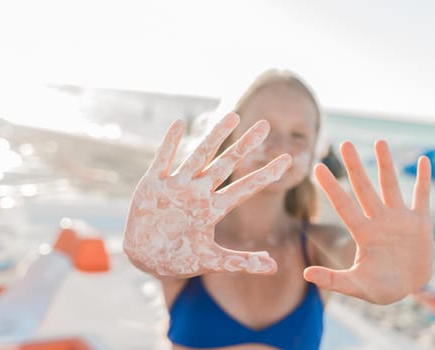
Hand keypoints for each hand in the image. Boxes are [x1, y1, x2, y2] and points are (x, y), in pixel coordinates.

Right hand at [123, 113, 291, 276]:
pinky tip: (178, 124)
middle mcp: (199, 192)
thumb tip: (274, 267)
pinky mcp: (153, 184)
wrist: (146, 258)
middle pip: (226, 164)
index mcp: (213, 209)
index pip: (245, 189)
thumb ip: (241, 262)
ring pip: (199, 155)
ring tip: (233, 115)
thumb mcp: (212, 261)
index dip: (265, 174)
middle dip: (245, 145)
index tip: (287, 160)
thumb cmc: (180, 259)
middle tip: (265, 124)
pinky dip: (168, 143)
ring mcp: (177, 186)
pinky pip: (162, 159)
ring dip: (215, 136)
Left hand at [304, 141, 431, 303]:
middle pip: (364, 188)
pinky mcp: (420, 222)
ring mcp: (399, 218)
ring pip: (390, 185)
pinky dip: (424, 179)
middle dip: (355, 166)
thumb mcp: (357, 286)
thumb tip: (305, 274)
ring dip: (386, 164)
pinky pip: (422, 196)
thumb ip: (333, 280)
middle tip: (344, 143)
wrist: (409, 288)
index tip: (317, 168)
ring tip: (379, 141)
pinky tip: (424, 160)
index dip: (331, 187)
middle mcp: (378, 219)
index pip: (343, 205)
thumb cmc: (381, 287)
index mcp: (363, 232)